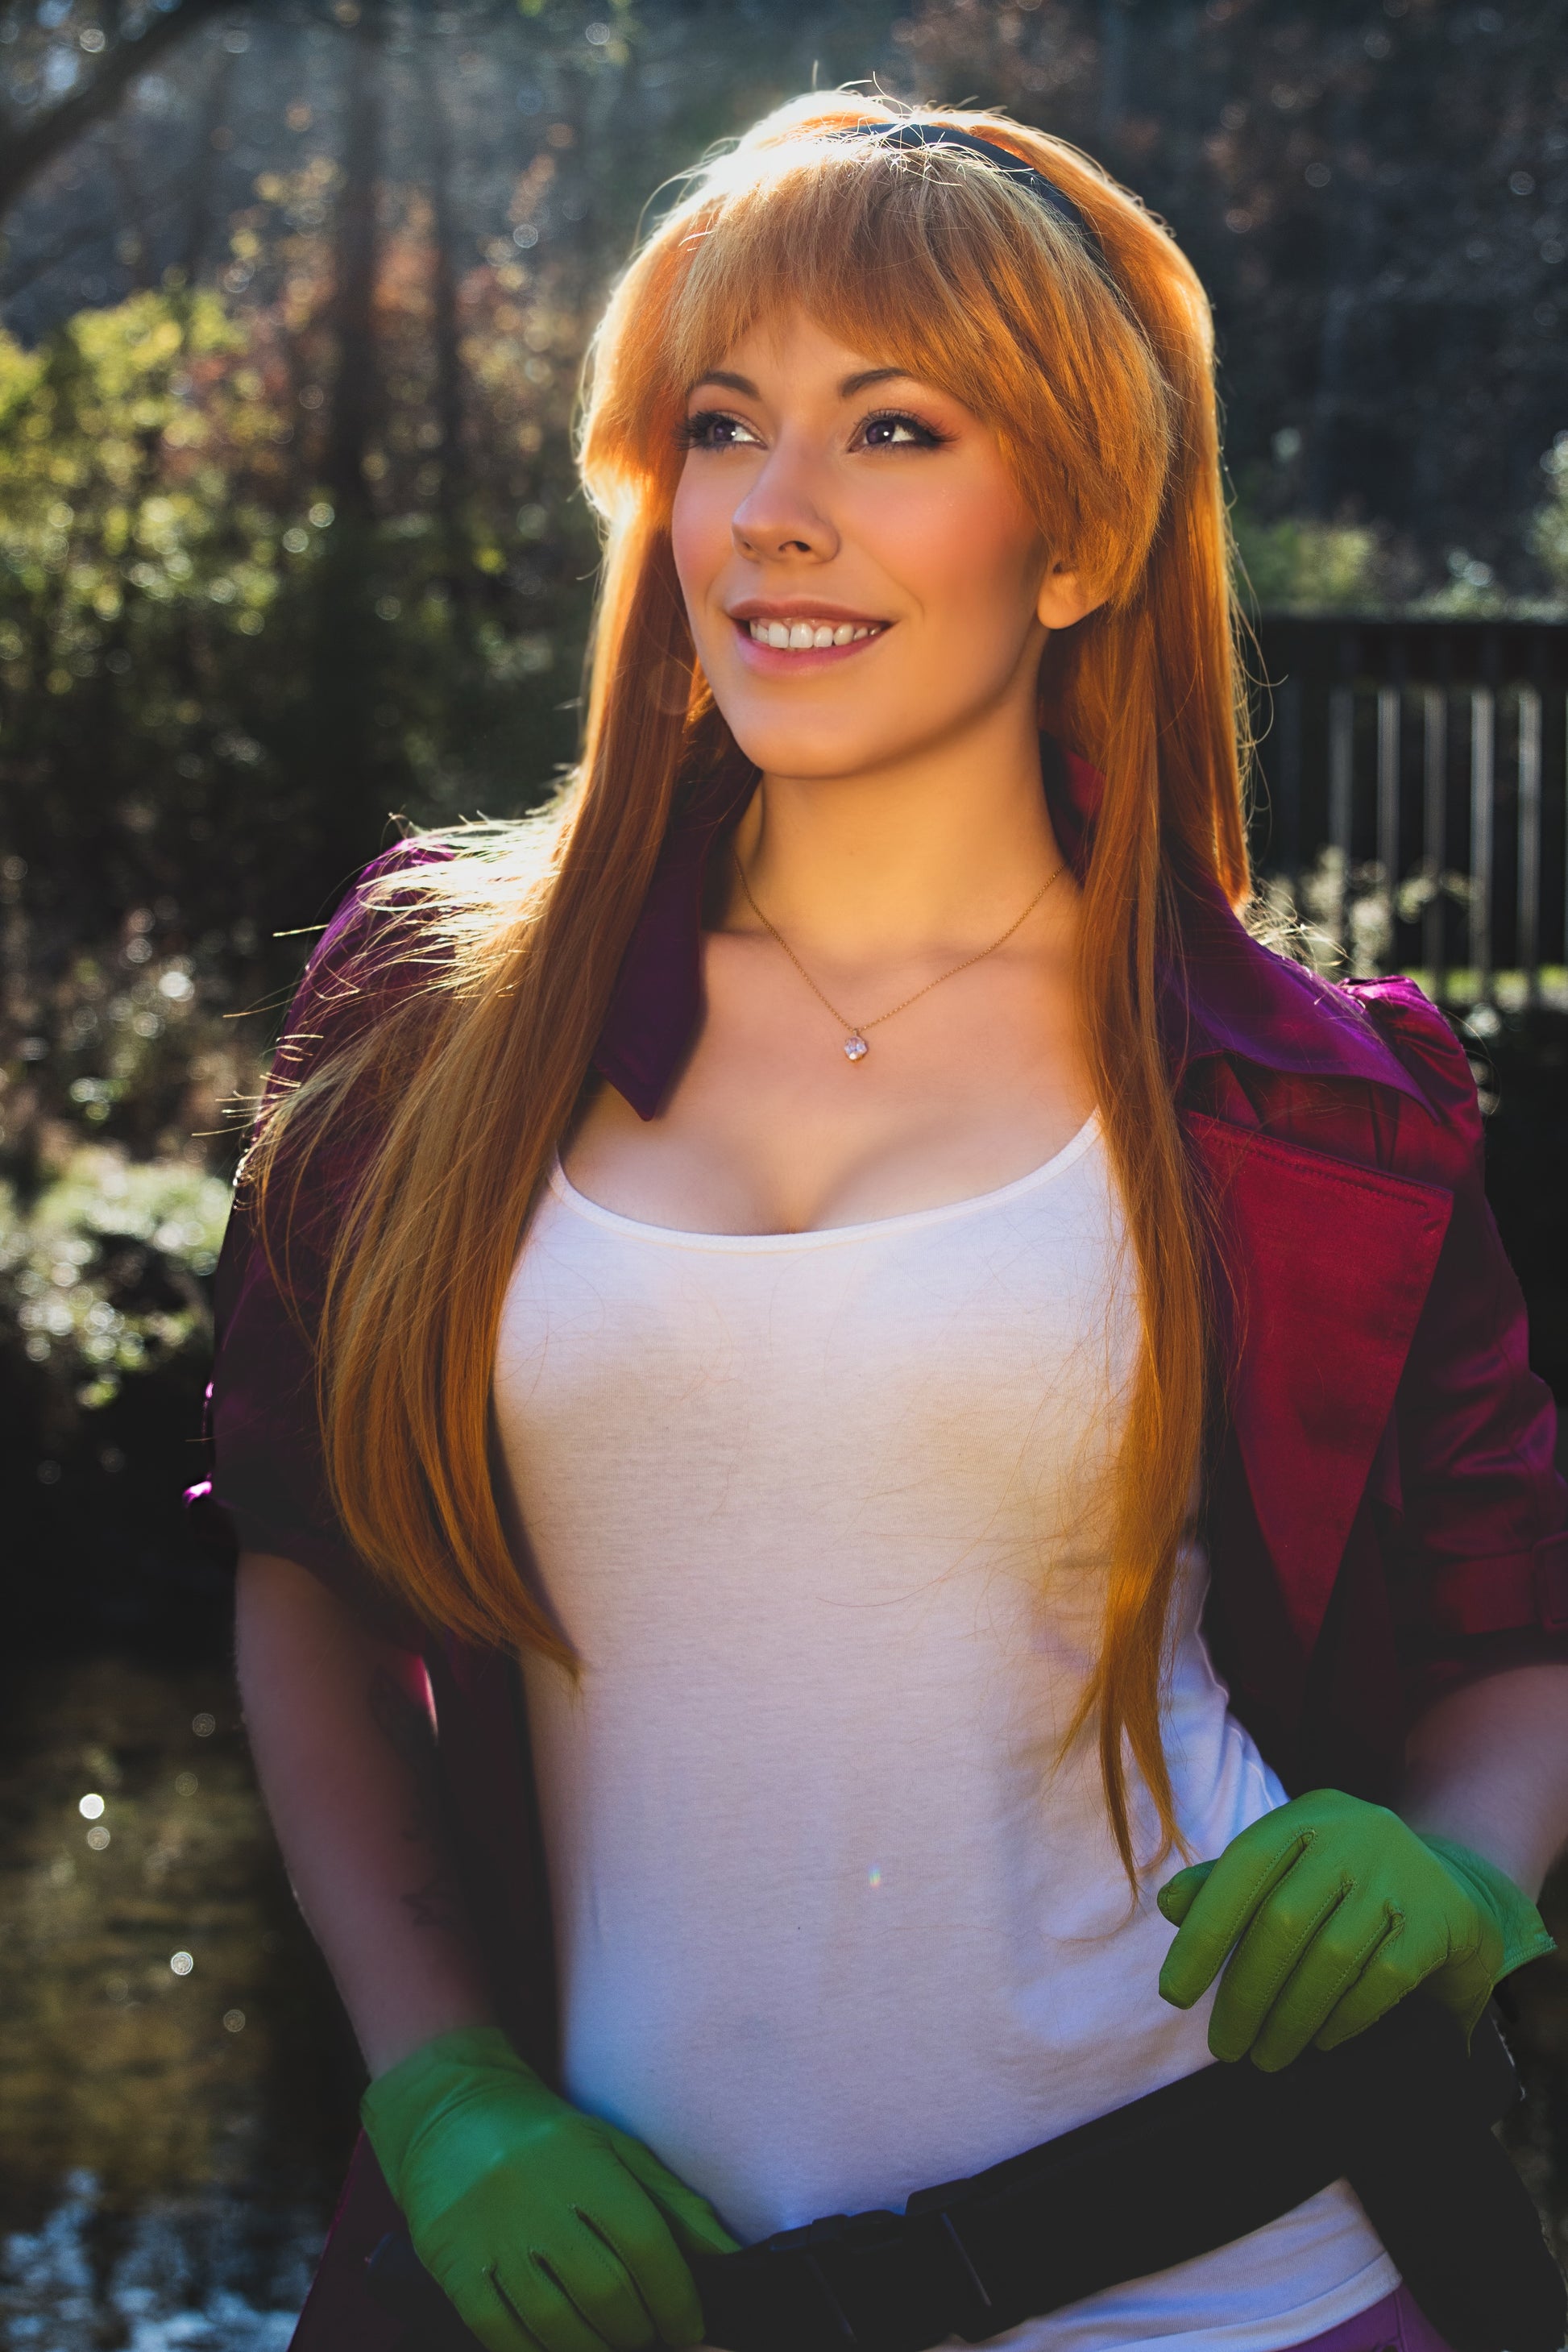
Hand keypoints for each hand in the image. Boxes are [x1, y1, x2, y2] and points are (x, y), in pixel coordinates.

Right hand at [361, 2026, 739, 2351]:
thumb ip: (675, 2205)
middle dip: (638, 2331)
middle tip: (648, 2335)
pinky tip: (559, 2348)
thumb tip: (730, 2257)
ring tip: (611, 2343)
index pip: (645, 2244)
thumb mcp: (617, 2151)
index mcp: (585, 2163)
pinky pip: (499, 2333)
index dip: (677, 2297)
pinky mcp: (453, 2264)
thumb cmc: (550, 2141)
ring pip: (555, 2323)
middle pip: (604, 2291)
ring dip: (595, 2349)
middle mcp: (537, 2198)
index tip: (691, 2328)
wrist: (452, 2113)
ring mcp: (490, 2235)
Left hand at [1155, 1789, 1552, 2071]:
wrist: (1453, 1891)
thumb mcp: (1288, 1868)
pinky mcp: (1440, 1920)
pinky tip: (1321, 2039)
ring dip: (1289, 2016)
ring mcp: (1402, 1875)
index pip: (1242, 1867)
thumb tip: (1170, 1905)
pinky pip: (1384, 1978)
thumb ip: (1227, 1883)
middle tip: (1223, 2046)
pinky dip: (1346, 2014)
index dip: (1203, 1932)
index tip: (1174, 1994)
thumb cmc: (1345, 1884)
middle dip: (1244, 1992)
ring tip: (1264, 2055)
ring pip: (1331, 1955)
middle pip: (1283, 1920)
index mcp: (1307, 1816)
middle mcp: (1355, 1833)